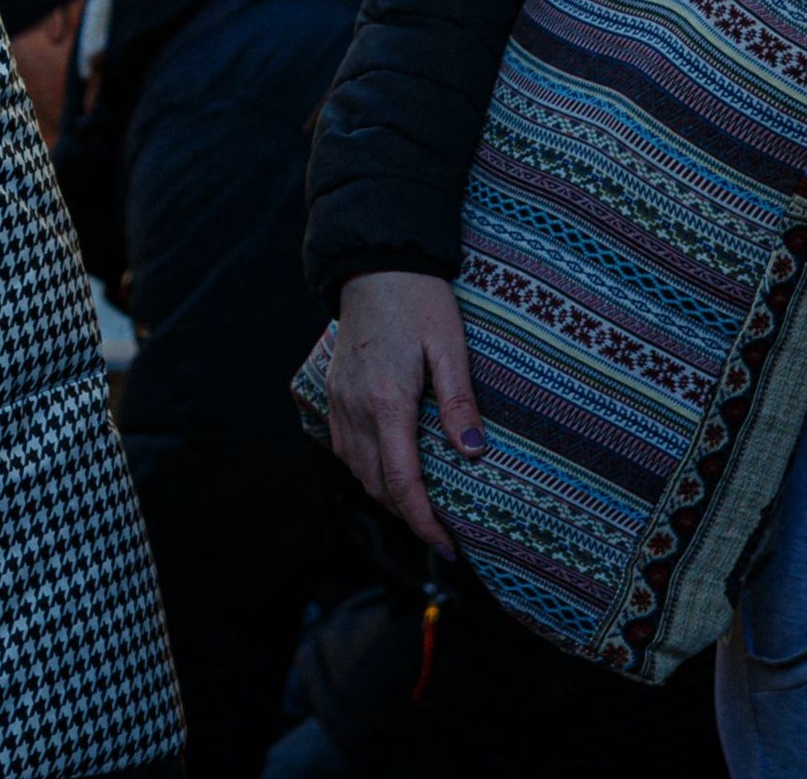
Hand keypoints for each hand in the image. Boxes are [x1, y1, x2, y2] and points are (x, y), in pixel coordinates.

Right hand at [325, 270, 481, 557]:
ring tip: (420, 506)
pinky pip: (344, 447)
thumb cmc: (418, 300)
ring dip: (386, 495)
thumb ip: (460, 402)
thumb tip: (473, 455)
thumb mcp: (450, 346)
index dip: (423, 520)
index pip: (402, 480)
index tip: (446, 545)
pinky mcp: (333, 391)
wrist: (373, 263)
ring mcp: (339, 399)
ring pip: (356, 470)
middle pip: (376, 484)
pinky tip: (387, 469)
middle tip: (442, 534)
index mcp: (387, 400)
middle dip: (407, 516)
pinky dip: (365, 470)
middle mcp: (356, 407)